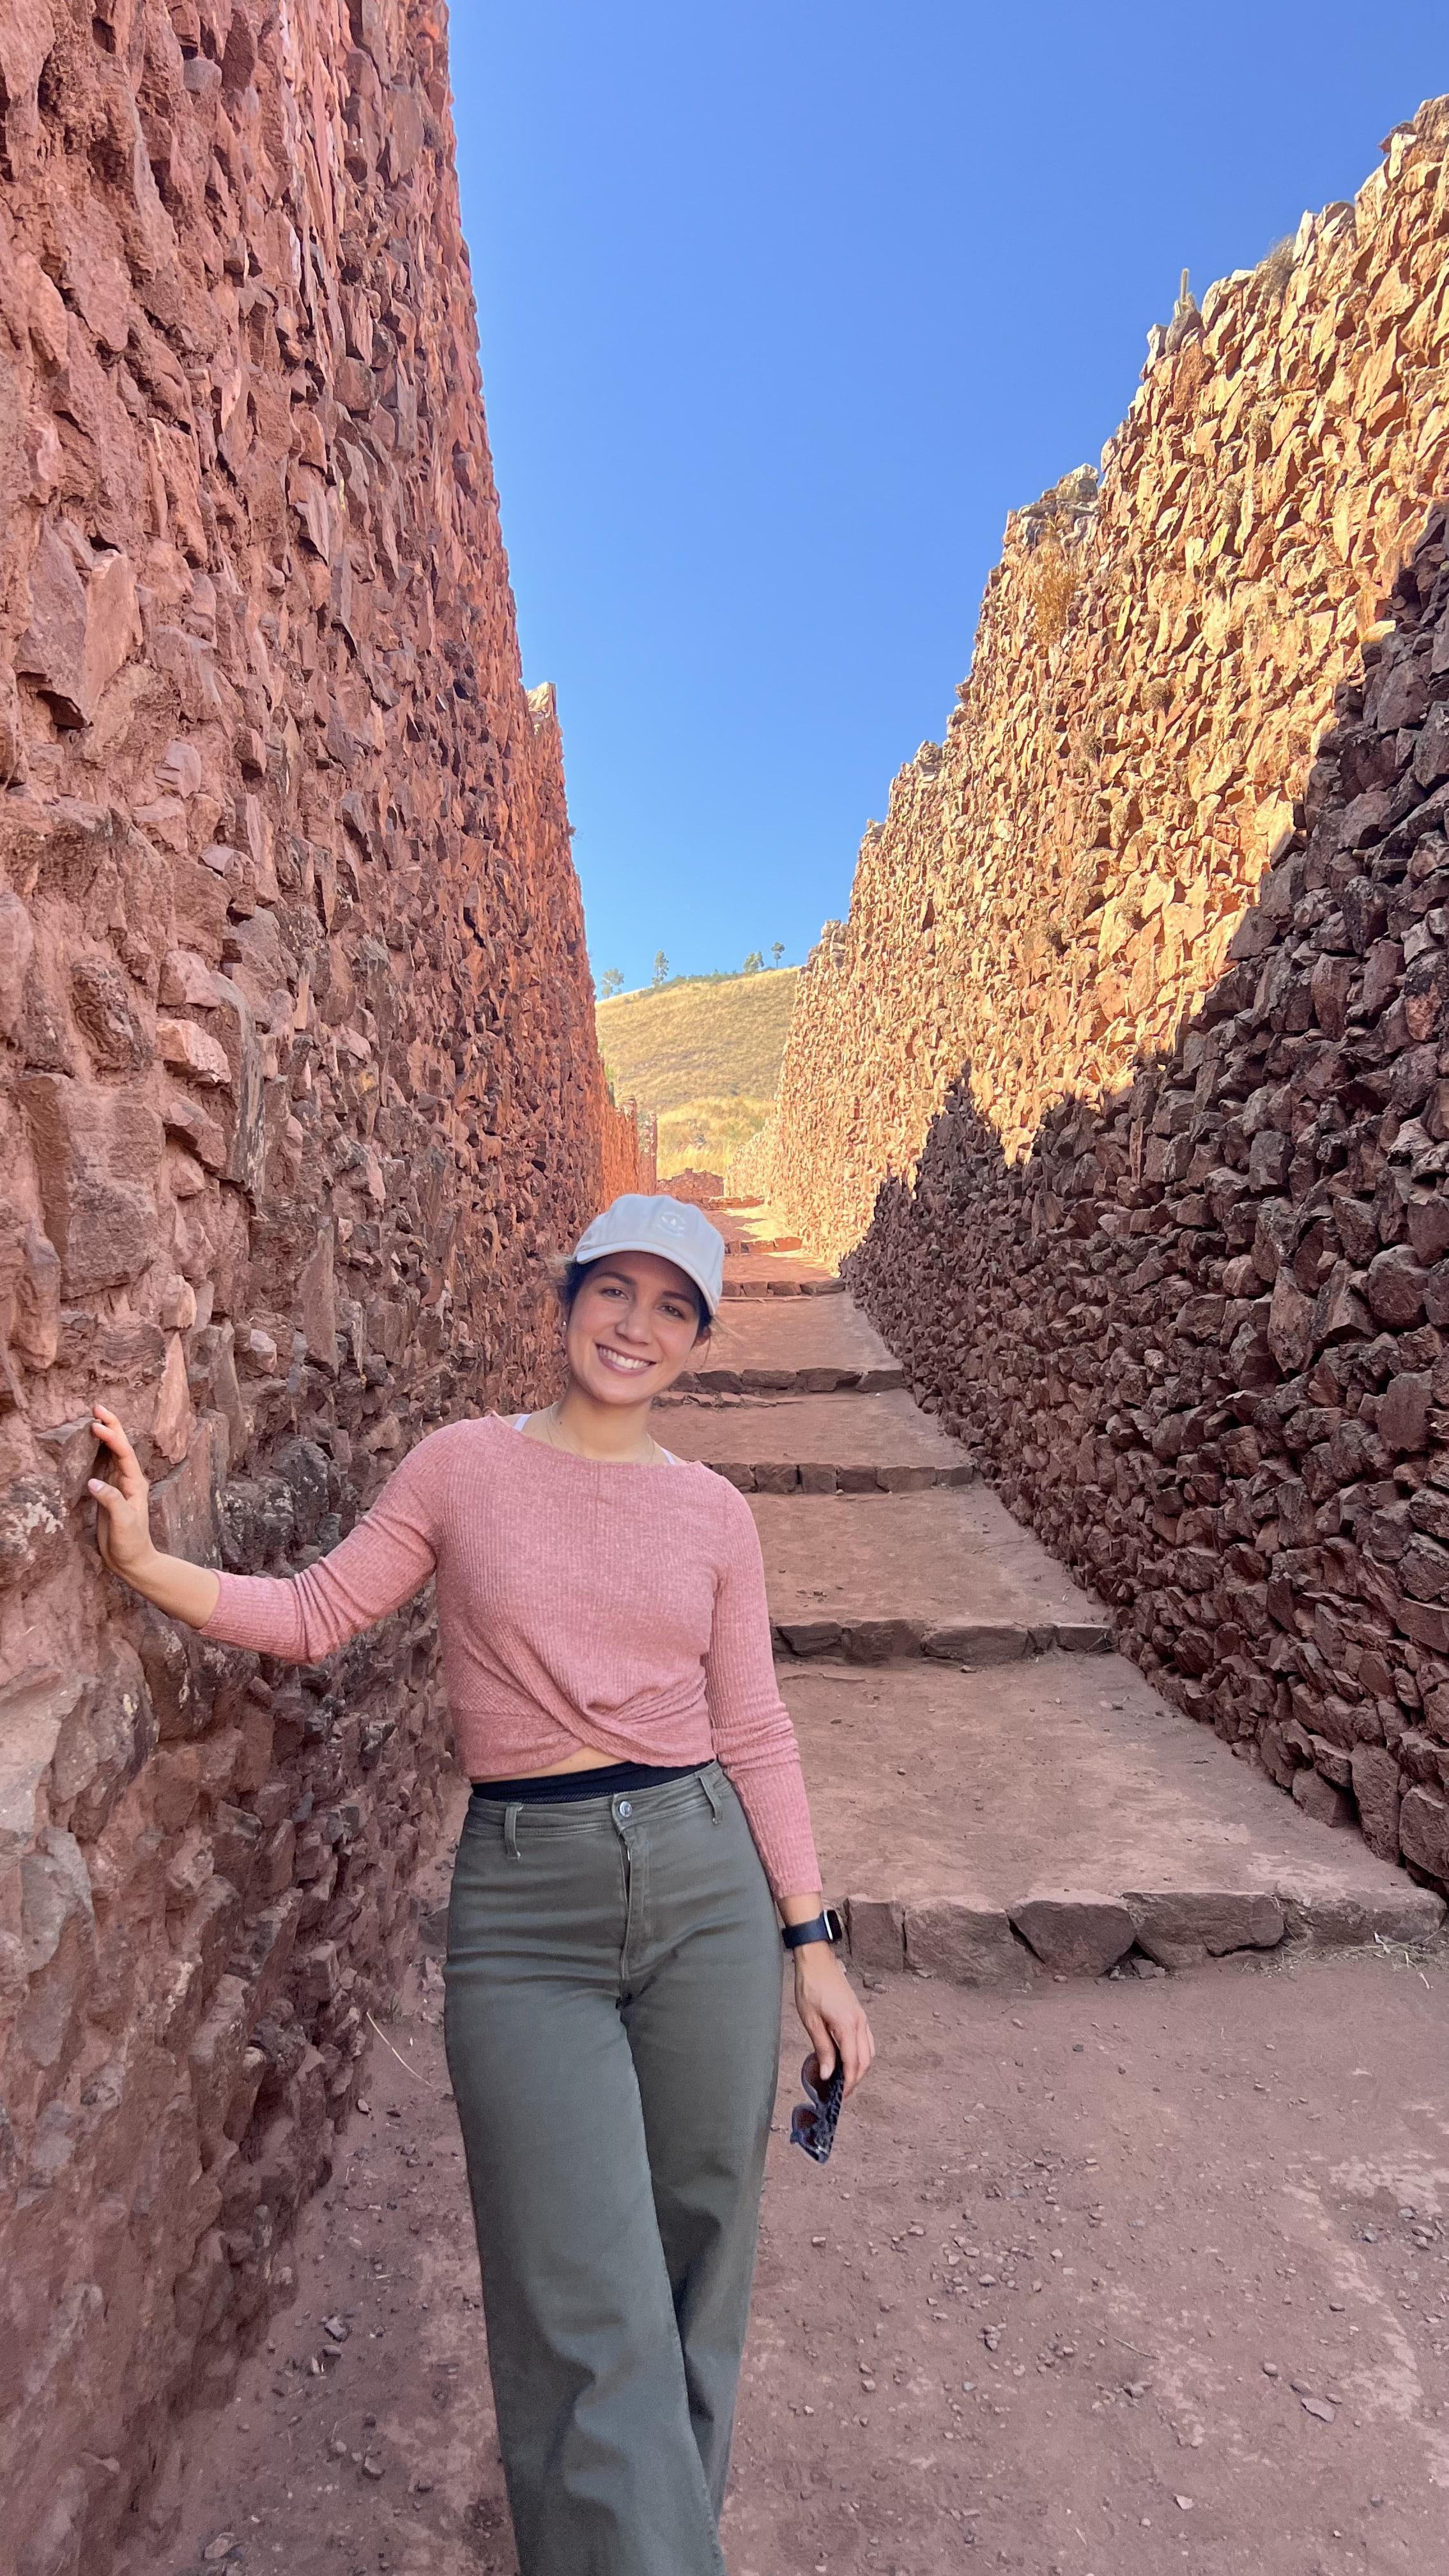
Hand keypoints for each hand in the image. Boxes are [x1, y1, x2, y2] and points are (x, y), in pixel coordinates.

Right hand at [88, 1405, 155, 1581]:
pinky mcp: (109, 1494)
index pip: (123, 1454)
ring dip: (105, 1435)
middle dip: (111, 1425)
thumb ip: (111, 1501)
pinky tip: (90, 1445)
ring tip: (94, 1418)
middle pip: (121, 1447)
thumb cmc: (131, 1543)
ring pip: (112, 1454)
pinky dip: (98, 1452)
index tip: (96, 1425)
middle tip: (97, 1406)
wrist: (132, 1561)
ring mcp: (119, 1486)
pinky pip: (103, 1466)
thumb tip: (93, 1481)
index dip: (111, 1438)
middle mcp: (129, 1480)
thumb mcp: (123, 1522)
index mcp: (135, 1483)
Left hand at [792, 1944, 874, 2097]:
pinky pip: (867, 2039)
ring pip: (869, 2051)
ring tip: (845, 2079)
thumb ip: (822, 2048)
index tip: (840, 2096)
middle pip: (865, 2060)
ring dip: (861, 2068)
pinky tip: (850, 2058)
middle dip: (856, 2079)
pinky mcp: (859, 2013)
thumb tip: (828, 2073)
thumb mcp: (811, 2020)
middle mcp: (859, 2022)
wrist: (817, 1961)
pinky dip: (863, 2054)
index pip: (852, 2063)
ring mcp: (861, 2017)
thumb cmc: (810, 1987)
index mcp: (847, 2025)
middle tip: (842, 2092)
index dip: (848, 2083)